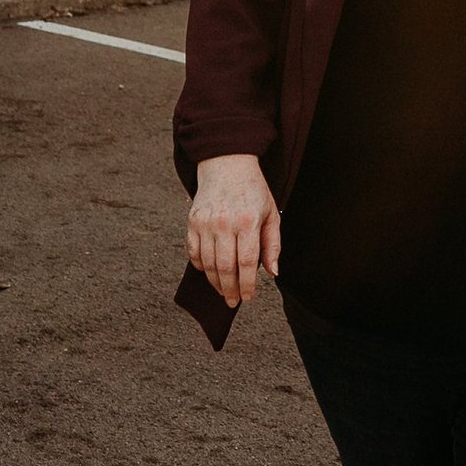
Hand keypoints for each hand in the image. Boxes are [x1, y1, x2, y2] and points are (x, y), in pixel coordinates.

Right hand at [187, 153, 279, 307]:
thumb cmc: (253, 190)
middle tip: (233, 302)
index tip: (248, 297)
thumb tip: (272, 272)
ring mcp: (206, 223)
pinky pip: (193, 252)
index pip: (247, 263)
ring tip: (222, 291)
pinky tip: (208, 272)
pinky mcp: (193, 221)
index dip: (247, 285)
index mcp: (248, 222)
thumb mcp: (270, 214)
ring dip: (215, 282)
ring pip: (208, 263)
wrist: (227, 164)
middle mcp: (225, 223)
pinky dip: (199, 266)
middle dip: (230, 290)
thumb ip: (272, 244)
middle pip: (226, 268)